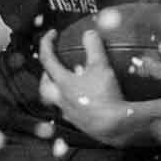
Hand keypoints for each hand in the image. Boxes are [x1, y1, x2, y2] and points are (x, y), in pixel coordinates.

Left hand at [38, 30, 138, 145]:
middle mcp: (62, 100)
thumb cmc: (105, 96)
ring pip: (58, 102)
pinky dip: (76, 104)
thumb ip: (94, 47)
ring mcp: (70, 114)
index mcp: (62, 84)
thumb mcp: (101, 66)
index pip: (47, 59)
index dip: (47, 43)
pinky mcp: (81, 125)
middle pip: (45, 87)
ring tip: (70, 85)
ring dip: (60, 92)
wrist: (115, 127)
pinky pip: (73, 113)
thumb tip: (89, 33)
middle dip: (46, 75)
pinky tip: (87, 101)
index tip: (53, 34)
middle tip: (53, 67)